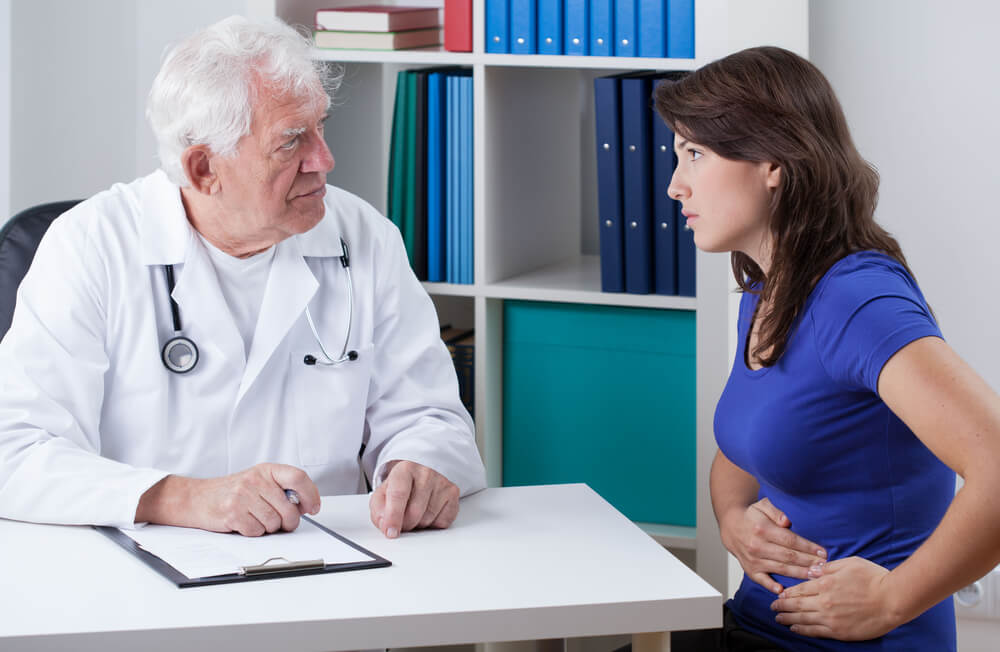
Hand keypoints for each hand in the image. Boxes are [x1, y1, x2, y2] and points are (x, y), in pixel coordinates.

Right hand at [136, 463, 320, 535]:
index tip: (313, 507)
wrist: (197, 498)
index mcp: (266, 470)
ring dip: (269, 528)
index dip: (311, 494)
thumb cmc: (233, 492)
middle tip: (282, 523)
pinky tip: (245, 523)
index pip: (298, 478)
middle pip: (289, 509)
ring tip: (257, 519)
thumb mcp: (258, 482)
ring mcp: (243, 496)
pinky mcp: (232, 513)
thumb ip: (280, 489)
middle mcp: (255, 480)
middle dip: (289, 522)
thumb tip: (305, 506)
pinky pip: (257, 531)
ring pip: (274, 523)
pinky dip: (254, 532)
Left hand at [369, 460, 459, 537]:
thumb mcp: (382, 494)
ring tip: (414, 514)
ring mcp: (441, 482)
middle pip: (414, 512)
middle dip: (405, 524)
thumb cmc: (400, 486)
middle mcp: (425, 473)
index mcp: (404, 469)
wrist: (419, 475)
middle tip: (401, 522)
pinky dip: (433, 524)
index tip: (391, 532)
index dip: (393, 516)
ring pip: (428, 519)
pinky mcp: (453, 493)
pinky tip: (428, 513)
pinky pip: (443, 522)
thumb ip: (378, 511)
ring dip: (418, 525)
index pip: (398, 495)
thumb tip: (386, 525)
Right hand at [720, 497, 826, 593]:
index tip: (822, 552)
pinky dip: (771, 586)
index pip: (790, 540)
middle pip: (788, 556)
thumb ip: (776, 511)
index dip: (808, 547)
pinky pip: (762, 580)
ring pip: (780, 568)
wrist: (731, 527)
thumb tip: (787, 521)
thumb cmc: (752, 517)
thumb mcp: (762, 506)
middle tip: (824, 567)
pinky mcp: (750, 570)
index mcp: (762, 529)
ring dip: (799, 574)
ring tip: (815, 576)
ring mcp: (753, 560)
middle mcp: (757, 546)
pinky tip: (783, 591)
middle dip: (808, 562)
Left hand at [770, 556, 898, 639]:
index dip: (787, 593)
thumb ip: (828, 567)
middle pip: (797, 605)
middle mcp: (824, 601)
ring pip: (802, 619)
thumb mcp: (849, 563)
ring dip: (788, 619)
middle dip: (782, 606)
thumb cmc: (874, 578)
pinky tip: (795, 628)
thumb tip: (812, 569)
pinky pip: (815, 631)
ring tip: (778, 619)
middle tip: (772, 608)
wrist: (893, 599)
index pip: (799, 589)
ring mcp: (831, 618)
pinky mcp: (839, 631)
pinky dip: (802, 629)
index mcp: (825, 583)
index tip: (778, 595)